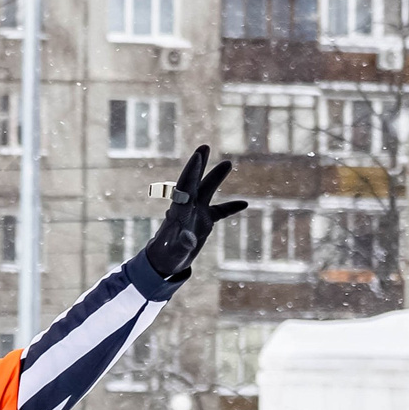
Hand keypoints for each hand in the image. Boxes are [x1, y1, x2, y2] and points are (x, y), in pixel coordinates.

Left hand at [144, 146, 249, 285]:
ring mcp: (196, 213)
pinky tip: (244, 204)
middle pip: (194, 183)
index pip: (185, 187)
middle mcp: (187, 208)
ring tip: (228, 163)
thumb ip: (182, 244)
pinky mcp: (203, 222)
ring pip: (207, 191)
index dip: (191, 172)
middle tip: (204, 147)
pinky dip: (230, 208)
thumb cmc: (166, 257)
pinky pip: (218, 212)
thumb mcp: (174, 253)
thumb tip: (188, 237)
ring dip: (216, 177)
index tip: (197, 156)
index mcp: (178, 212)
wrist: (164, 263)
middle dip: (199, 165)